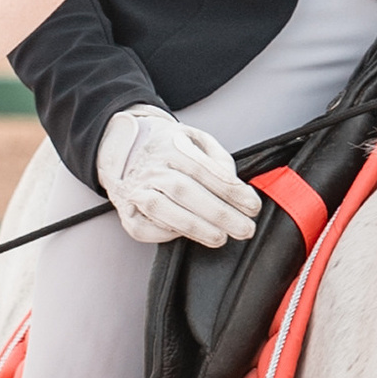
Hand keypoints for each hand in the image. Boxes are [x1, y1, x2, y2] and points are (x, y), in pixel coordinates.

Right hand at [97, 107, 256, 248]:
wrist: (124, 150)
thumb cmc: (168, 148)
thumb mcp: (195, 139)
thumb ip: (218, 159)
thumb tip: (235, 185)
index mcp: (170, 146)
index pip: (204, 170)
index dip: (230, 191)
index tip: (252, 206)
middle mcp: (151, 168)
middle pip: (185, 191)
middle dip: (219, 213)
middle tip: (244, 228)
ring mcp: (136, 190)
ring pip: (163, 210)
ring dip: (195, 227)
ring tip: (221, 238)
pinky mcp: (128, 213)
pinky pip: (145, 228)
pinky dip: (167, 234)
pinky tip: (189, 235)